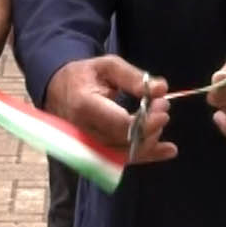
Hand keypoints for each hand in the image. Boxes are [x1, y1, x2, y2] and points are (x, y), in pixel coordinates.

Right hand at [43, 55, 174, 164]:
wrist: (57, 90)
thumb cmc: (83, 76)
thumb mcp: (106, 66)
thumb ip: (133, 77)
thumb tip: (161, 89)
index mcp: (84, 106)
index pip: (120, 123)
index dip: (146, 120)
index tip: (163, 106)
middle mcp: (85, 131)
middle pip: (125, 140)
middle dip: (150, 126)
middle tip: (163, 106)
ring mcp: (88, 145)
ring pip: (126, 153)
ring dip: (150, 140)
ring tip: (161, 120)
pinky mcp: (94, 153)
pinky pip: (123, 159)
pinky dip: (147, 155)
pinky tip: (168, 150)